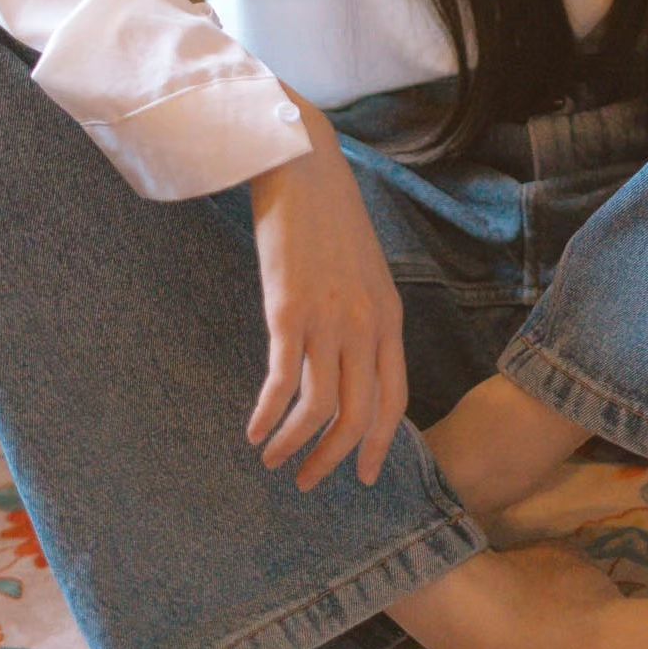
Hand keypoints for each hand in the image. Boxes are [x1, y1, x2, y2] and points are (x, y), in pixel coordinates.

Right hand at [246, 93, 407, 492]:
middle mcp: (365, 325)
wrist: (303, 167)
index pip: (394, 399)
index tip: (362, 475)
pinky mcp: (288, 312)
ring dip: (295, 446)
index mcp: (389, 316)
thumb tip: (350, 361)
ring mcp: (328, 320)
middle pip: (357, 415)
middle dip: (332, 459)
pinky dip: (268, 417)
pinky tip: (253, 430)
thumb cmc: (328, 218)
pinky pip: (282, 384)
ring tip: (272, 459)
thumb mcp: (364, 270)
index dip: (378, 444)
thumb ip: (364, 316)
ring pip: (319, 410)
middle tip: (308, 481)